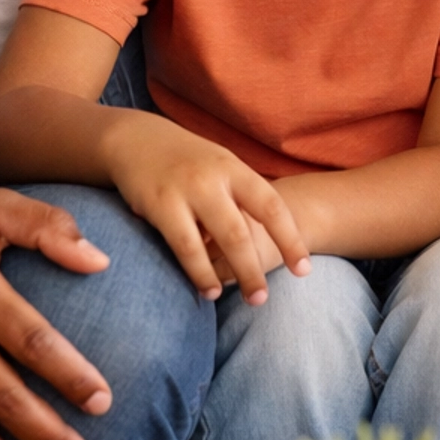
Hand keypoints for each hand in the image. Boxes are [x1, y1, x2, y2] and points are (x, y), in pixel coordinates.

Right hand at [105, 120, 308, 303]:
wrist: (136, 138)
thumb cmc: (187, 162)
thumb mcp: (220, 168)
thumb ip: (241, 198)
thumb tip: (269, 238)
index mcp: (235, 169)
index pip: (272, 207)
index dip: (290, 239)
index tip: (304, 269)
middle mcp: (214, 178)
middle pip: (243, 232)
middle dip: (256, 270)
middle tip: (263, 299)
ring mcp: (186, 191)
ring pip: (217, 242)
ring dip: (232, 276)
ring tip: (241, 301)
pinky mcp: (159, 205)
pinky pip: (185, 246)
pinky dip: (200, 272)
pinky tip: (208, 290)